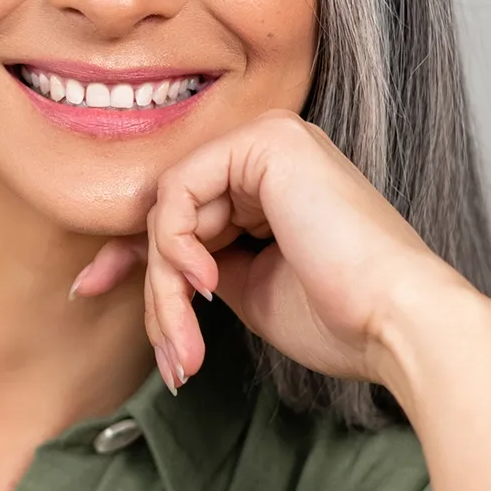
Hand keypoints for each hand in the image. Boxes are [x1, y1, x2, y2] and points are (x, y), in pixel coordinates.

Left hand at [69, 109, 481, 394]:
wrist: (400, 324)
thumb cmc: (341, 319)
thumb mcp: (249, 290)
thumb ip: (200, 266)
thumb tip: (144, 267)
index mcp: (272, 184)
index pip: (179, 211)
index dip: (131, 256)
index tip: (89, 290)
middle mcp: (268, 152)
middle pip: (169, 214)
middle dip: (153, 289)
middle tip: (168, 351)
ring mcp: (269, 140)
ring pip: (169, 212)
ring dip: (166, 288)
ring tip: (186, 345)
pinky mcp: (267, 142)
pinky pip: (179, 195)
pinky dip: (176, 249)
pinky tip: (208, 285)